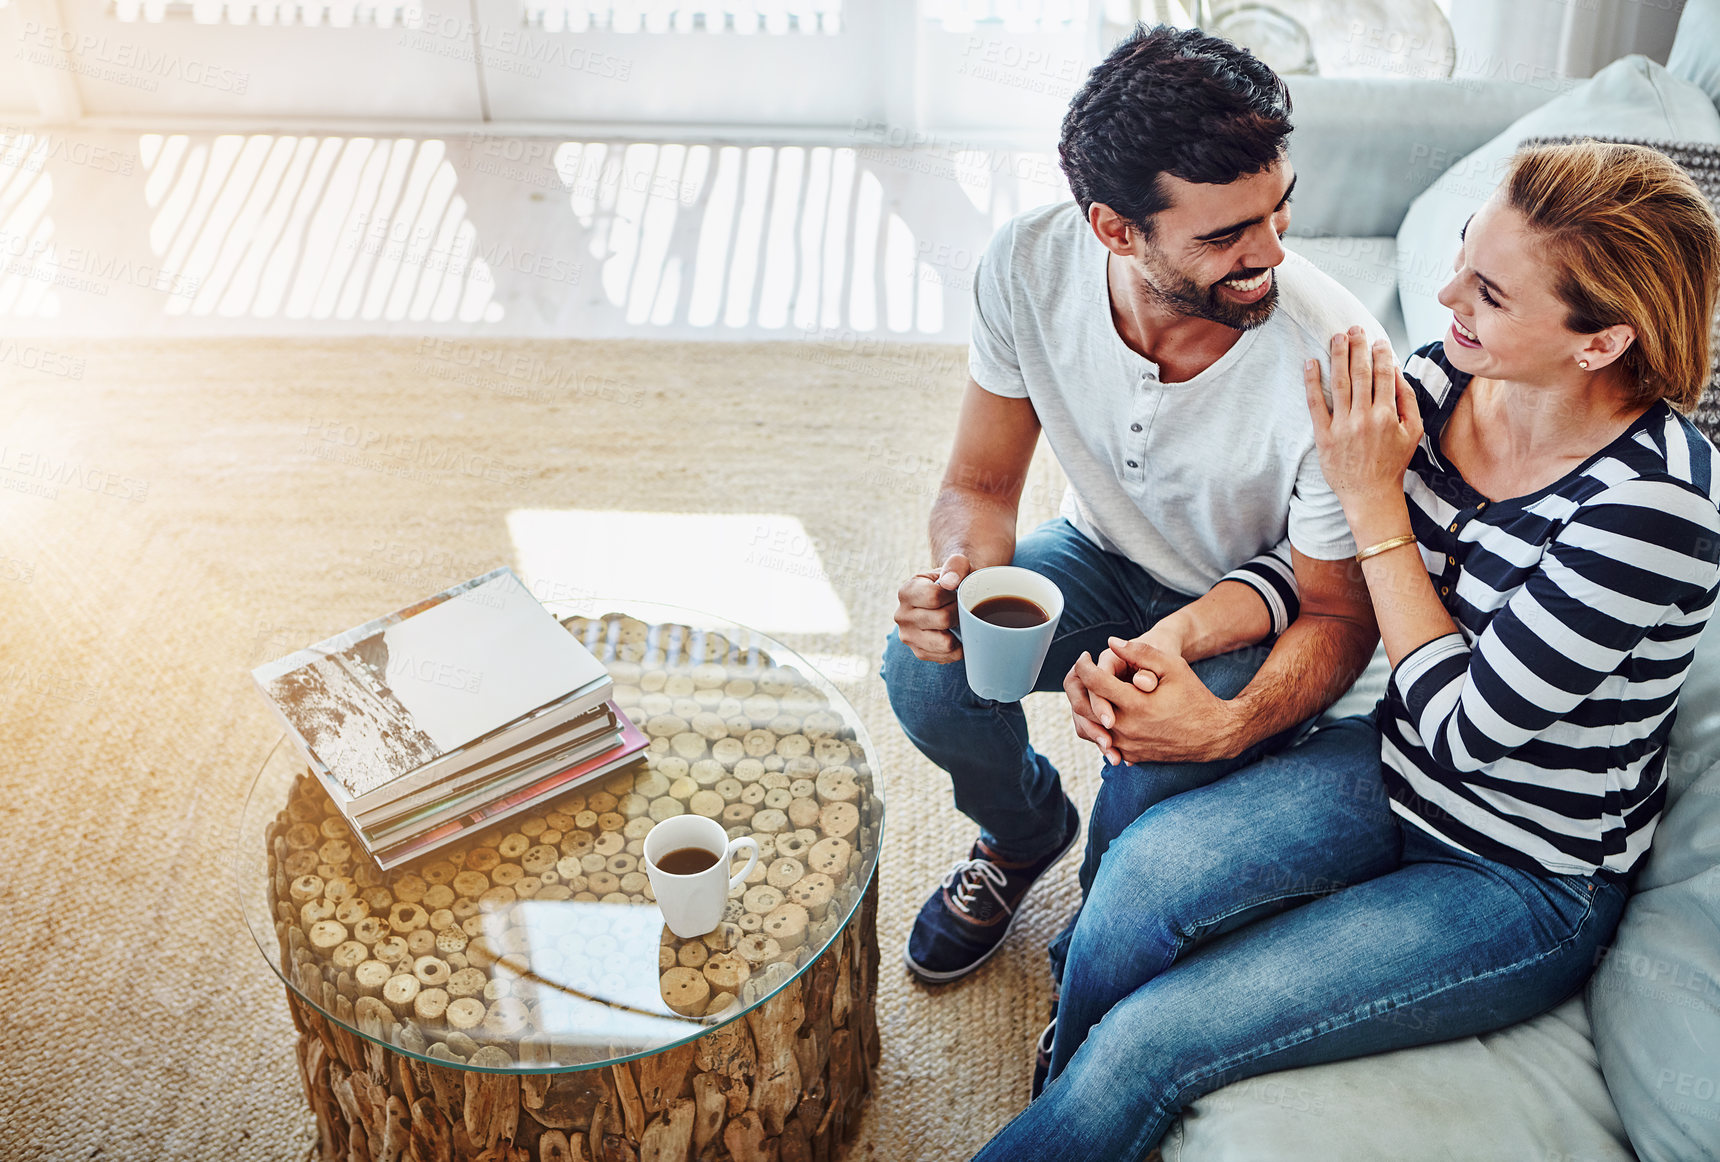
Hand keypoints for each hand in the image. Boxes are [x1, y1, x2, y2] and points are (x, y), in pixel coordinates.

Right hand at [894, 553, 971, 662]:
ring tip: (957, 621)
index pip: (933, 596)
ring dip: (959, 632)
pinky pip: (947, 656)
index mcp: (906, 591)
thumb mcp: (957, 566)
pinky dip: (958, 647)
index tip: (955, 592)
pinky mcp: (919, 653)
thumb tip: (949, 583)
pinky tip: (955, 634)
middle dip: (959, 613)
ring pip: (945, 642)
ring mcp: (908, 637)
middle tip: (960, 607)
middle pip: (942, 619)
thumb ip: (956, 565)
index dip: (953, 595)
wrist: (947, 600)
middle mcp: (901, 615)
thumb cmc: (953, 582)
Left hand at [1068, 636, 1239, 764]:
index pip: (1094, 681)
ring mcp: (1128, 745)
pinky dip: (1096, 725)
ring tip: (1088, 688)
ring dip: (1084, 705)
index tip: (1084, 656)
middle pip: (1084, 706)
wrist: (1212, 734)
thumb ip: (1141, 652)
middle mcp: (1128, 728)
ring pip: (1089, 726)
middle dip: (1076, 685)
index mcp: (1137, 704)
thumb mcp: (1173, 666)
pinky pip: (1103, 740)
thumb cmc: (1194, 696)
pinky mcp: (1131, 755)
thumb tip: (1111, 641)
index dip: (1083, 665)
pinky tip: (1102, 708)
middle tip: (1080, 671)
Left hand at [1305, 328, 1423, 518]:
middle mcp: (1365, 418)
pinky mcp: (1324, 436)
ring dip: (1337, 356)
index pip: (1384, 375)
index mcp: (1388, 415)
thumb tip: (1398, 372)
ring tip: (1336, 337)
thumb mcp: (1413, 432)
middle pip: (1360, 374)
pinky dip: (1312, 382)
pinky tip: (1311, 363)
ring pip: (1339, 383)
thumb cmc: (1393, 463)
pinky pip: (1316, 404)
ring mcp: (1343, 426)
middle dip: (1357, 347)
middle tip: (1354, 328)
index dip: (1380, 354)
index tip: (1377, 340)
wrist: (1370, 495)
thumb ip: (1408, 401)